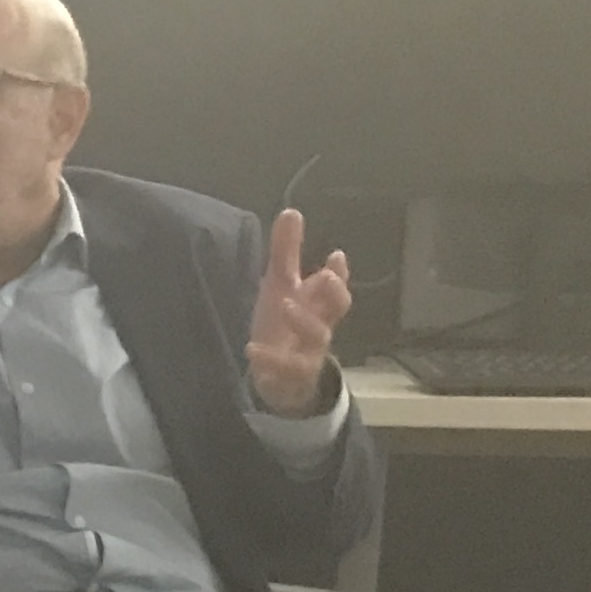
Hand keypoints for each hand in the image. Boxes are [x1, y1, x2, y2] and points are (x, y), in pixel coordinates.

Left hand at [246, 207, 351, 411]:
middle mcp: (318, 326)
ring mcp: (308, 352)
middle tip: (324, 276)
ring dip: (304, 320)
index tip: (336, 256)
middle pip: (336, 309)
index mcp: (317, 304)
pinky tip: (252, 349)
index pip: (334, 286)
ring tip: (286, 303)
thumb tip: (291, 211)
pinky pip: (286, 370)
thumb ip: (286, 253)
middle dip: (334, 292)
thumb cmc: (284, 326)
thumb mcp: (280, 287)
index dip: (338, 273)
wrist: (280, 379)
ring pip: (318, 337)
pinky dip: (271, 359)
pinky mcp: (290, 377)